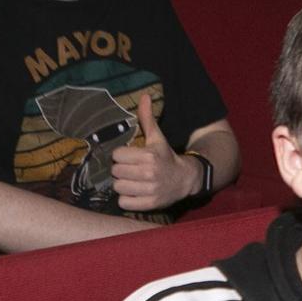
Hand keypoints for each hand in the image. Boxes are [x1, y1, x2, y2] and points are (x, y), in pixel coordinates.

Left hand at [111, 93, 195, 212]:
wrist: (185, 179)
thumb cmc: (166, 157)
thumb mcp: (157, 138)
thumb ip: (147, 118)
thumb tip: (145, 96)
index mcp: (148, 156)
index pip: (117, 155)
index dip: (121, 156)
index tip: (129, 157)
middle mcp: (149, 173)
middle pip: (116, 171)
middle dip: (121, 170)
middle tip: (130, 169)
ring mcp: (149, 190)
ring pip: (118, 187)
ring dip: (122, 185)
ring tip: (131, 181)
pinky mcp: (149, 204)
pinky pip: (123, 202)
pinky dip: (126, 199)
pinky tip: (134, 192)